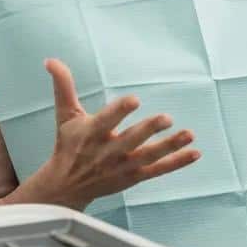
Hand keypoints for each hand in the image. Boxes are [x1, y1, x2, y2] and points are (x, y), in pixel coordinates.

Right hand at [35, 58, 199, 210]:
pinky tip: (195, 152)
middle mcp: (107, 152)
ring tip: (189, 134)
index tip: (133, 100)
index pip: (106, 121)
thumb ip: (63, 87)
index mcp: (91, 134)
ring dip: (169, 146)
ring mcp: (123, 166)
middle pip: (131, 140)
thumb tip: (51, 60)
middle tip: (166, 118)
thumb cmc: (68, 145)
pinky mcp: (134, 177)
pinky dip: (177, 162)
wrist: (65, 187)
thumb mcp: (65, 115)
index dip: (119, 111)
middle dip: (148, 130)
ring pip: (149, 156)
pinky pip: (158, 170)